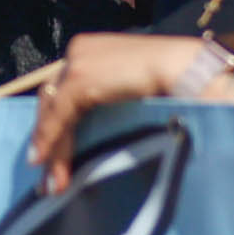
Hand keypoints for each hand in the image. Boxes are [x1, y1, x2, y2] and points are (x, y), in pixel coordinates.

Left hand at [29, 28, 233, 188]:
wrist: (187, 69)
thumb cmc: (174, 80)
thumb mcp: (132, 90)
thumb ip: (109, 101)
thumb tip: (94, 134)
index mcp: (92, 50)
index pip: (63, 90)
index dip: (56, 124)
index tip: (52, 155)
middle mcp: (80, 51)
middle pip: (52, 101)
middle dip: (49, 140)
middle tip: (49, 177)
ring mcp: (78, 62)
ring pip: (53, 111)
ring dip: (52, 149)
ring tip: (52, 184)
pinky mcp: (80, 79)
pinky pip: (59, 116)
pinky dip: (52, 141)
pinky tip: (46, 163)